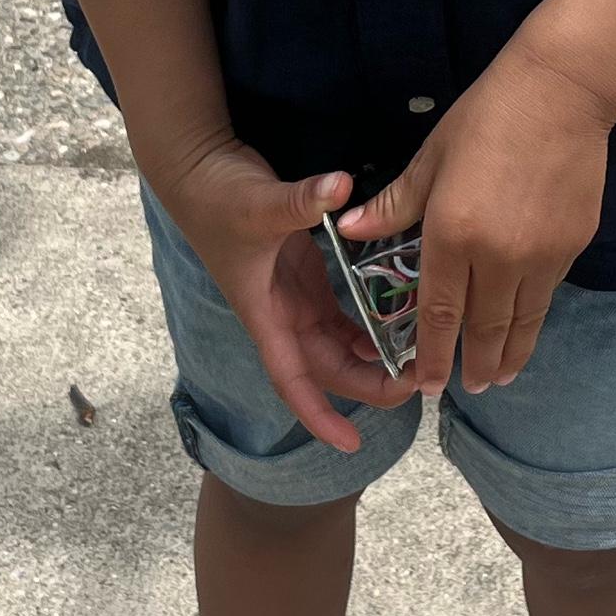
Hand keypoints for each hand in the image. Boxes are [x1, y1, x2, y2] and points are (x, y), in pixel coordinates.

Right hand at [151, 139, 413, 452]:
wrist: (198, 170)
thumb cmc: (218, 196)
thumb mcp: (260, 203)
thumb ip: (301, 199)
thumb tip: (339, 186)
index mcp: (265, 312)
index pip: (293, 379)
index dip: (319, 415)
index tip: (352, 445)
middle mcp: (281, 313)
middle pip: (327, 367)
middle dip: (369, 383)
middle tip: (417, 381)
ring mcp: (294, 294)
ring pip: (337, 344)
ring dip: (371, 357)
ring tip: (417, 357)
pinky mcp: (305, 273)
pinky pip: (340, 312)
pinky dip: (366, 323)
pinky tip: (398, 323)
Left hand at [336, 40, 612, 397]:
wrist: (560, 92)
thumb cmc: (485, 117)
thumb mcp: (431, 157)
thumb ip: (394, 204)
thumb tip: (349, 227)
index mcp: (453, 234)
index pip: (440, 313)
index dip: (433, 355)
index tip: (427, 385)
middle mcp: (497, 258)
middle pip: (484, 329)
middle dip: (473, 367)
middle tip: (467, 389)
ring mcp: (540, 256)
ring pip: (521, 323)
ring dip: (508, 356)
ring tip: (497, 377)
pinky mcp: (572, 247)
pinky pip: (546, 296)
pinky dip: (533, 321)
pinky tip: (526, 327)